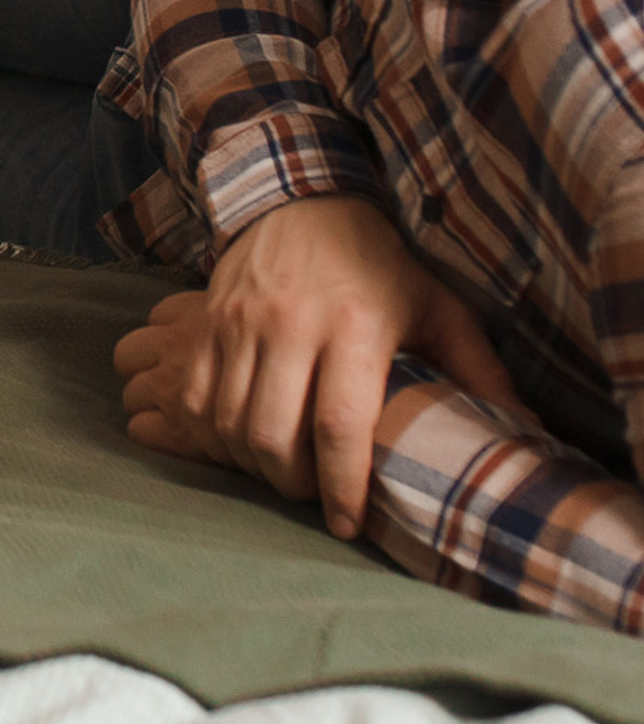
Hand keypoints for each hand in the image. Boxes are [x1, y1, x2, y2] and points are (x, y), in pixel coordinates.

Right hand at [111, 195, 526, 537]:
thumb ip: (479, 371)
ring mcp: (241, 321)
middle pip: (273, 433)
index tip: (347, 523)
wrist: (301, 200)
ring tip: (281, 469)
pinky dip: (210, 429)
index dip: (342, 485)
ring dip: (252, 461)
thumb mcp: (440, 308)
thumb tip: (528, 432)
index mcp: (355, 327)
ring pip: (230, 420)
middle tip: (313, 493)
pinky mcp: (209, 318)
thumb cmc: (379, 264)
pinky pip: (195, 393)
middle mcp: (291, 325)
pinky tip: (238, 438)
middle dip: (291, 483)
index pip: (340, 423)